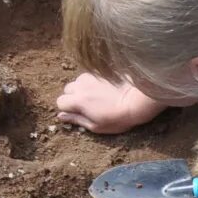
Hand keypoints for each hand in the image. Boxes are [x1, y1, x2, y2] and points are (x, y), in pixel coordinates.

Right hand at [55, 73, 172, 133]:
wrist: (136, 100)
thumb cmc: (117, 118)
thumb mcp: (96, 126)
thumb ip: (76, 120)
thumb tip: (61, 116)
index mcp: (78, 101)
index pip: (60, 102)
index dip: (67, 109)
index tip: (77, 113)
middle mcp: (81, 85)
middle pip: (67, 90)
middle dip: (73, 97)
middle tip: (87, 106)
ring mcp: (91, 76)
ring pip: (78, 82)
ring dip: (82, 89)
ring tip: (97, 97)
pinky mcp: (101, 71)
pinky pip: (90, 76)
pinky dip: (92, 83)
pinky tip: (104, 90)